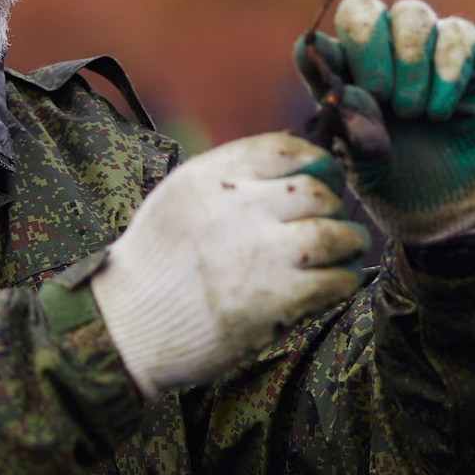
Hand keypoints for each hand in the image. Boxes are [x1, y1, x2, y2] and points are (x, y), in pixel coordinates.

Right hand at [88, 133, 368, 397]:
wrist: (127, 325)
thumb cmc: (153, 263)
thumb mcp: (177, 198)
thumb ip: (226, 178)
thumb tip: (288, 165)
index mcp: (209, 178)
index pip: (283, 149)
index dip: (315, 159)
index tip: (323, 175)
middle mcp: (236, 209)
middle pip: (314, 189)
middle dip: (332, 203)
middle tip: (332, 218)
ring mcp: (257, 255)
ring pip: (332, 233)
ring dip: (348, 240)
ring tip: (347, 248)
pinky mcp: (271, 300)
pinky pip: (333, 280)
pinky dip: (344, 279)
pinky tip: (339, 281)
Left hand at [294, 0, 474, 244]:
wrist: (463, 211)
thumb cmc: (406, 188)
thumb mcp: (367, 168)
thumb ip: (352, 127)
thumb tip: (340, 86)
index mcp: (345, 80)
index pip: (323, 45)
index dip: (321, 51)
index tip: (329, 73)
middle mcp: (383, 56)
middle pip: (363, 9)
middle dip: (368, 46)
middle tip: (380, 93)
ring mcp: (428, 51)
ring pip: (411, 14)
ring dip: (410, 61)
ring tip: (413, 111)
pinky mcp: (473, 57)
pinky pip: (457, 34)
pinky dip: (447, 70)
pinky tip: (442, 109)